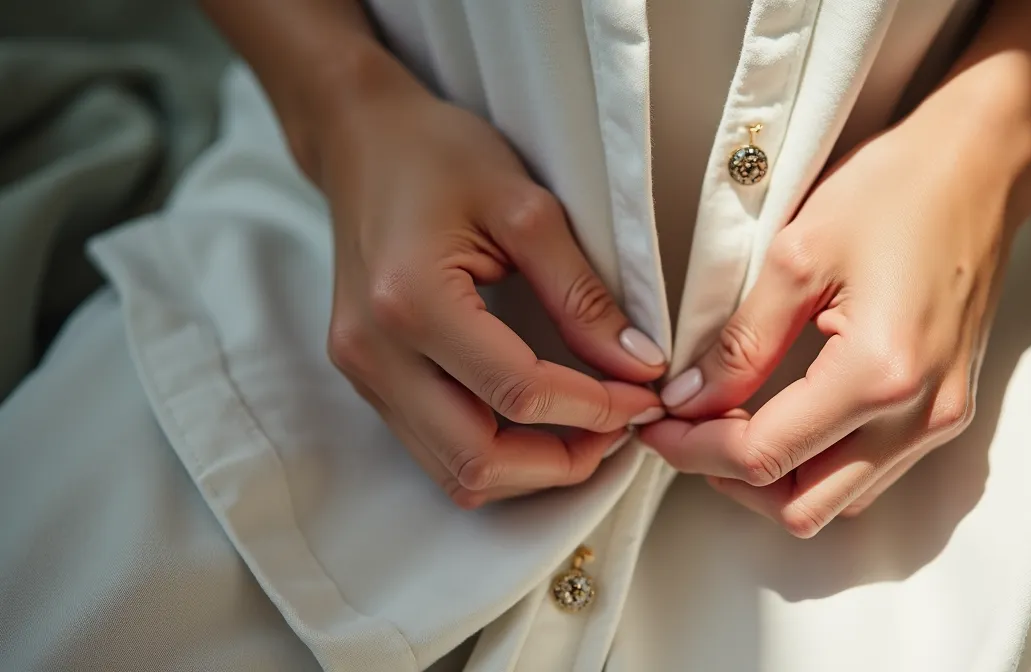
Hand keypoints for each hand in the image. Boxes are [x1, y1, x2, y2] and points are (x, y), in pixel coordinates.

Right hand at [317, 73, 666, 508]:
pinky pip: (436, 451)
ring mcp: (363, 373)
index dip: (595, 408)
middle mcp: (375, 352)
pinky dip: (497, 454)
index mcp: (412, 301)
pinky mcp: (367, 380)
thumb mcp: (527, 207)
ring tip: (589, 429)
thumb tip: (639, 364)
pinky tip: (541, 422)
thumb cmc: (439, 156)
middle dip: (563, 462)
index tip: (646, 395)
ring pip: (455, 474)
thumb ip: (583, 292)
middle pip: (479, 462)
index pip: (517, 392)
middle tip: (621, 428)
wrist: (361, 142)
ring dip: (531, 470)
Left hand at [642, 93, 1030, 536]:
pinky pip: (872, 472)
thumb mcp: (797, 256)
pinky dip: (818, 462)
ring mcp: (941, 418)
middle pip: (803, 506)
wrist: (981, 167)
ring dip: (776, 477)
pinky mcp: (947, 409)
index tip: (656, 425)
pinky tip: (783, 417)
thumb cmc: (899, 189)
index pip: (765, 454)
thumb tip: (690, 398)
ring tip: (729, 424)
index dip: (694, 450)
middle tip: (687, 432)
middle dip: (731, 479)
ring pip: (839, 501)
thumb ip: (740, 342)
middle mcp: (920, 414)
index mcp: (880, 373)